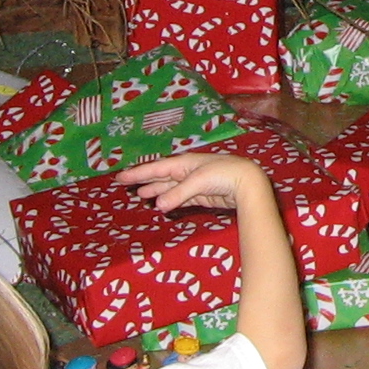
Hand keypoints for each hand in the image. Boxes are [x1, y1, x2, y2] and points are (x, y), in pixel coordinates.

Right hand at [116, 151, 272, 212]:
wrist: (248, 182)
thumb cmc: (224, 174)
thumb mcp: (199, 181)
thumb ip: (178, 193)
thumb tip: (158, 206)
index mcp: (185, 162)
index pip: (156, 167)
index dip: (138, 172)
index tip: (120, 177)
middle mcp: (187, 171)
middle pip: (161, 176)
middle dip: (144, 179)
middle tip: (124, 183)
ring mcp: (194, 184)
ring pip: (169, 187)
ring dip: (155, 191)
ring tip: (139, 195)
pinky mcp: (201, 196)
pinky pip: (180, 198)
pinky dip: (169, 200)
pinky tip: (160, 204)